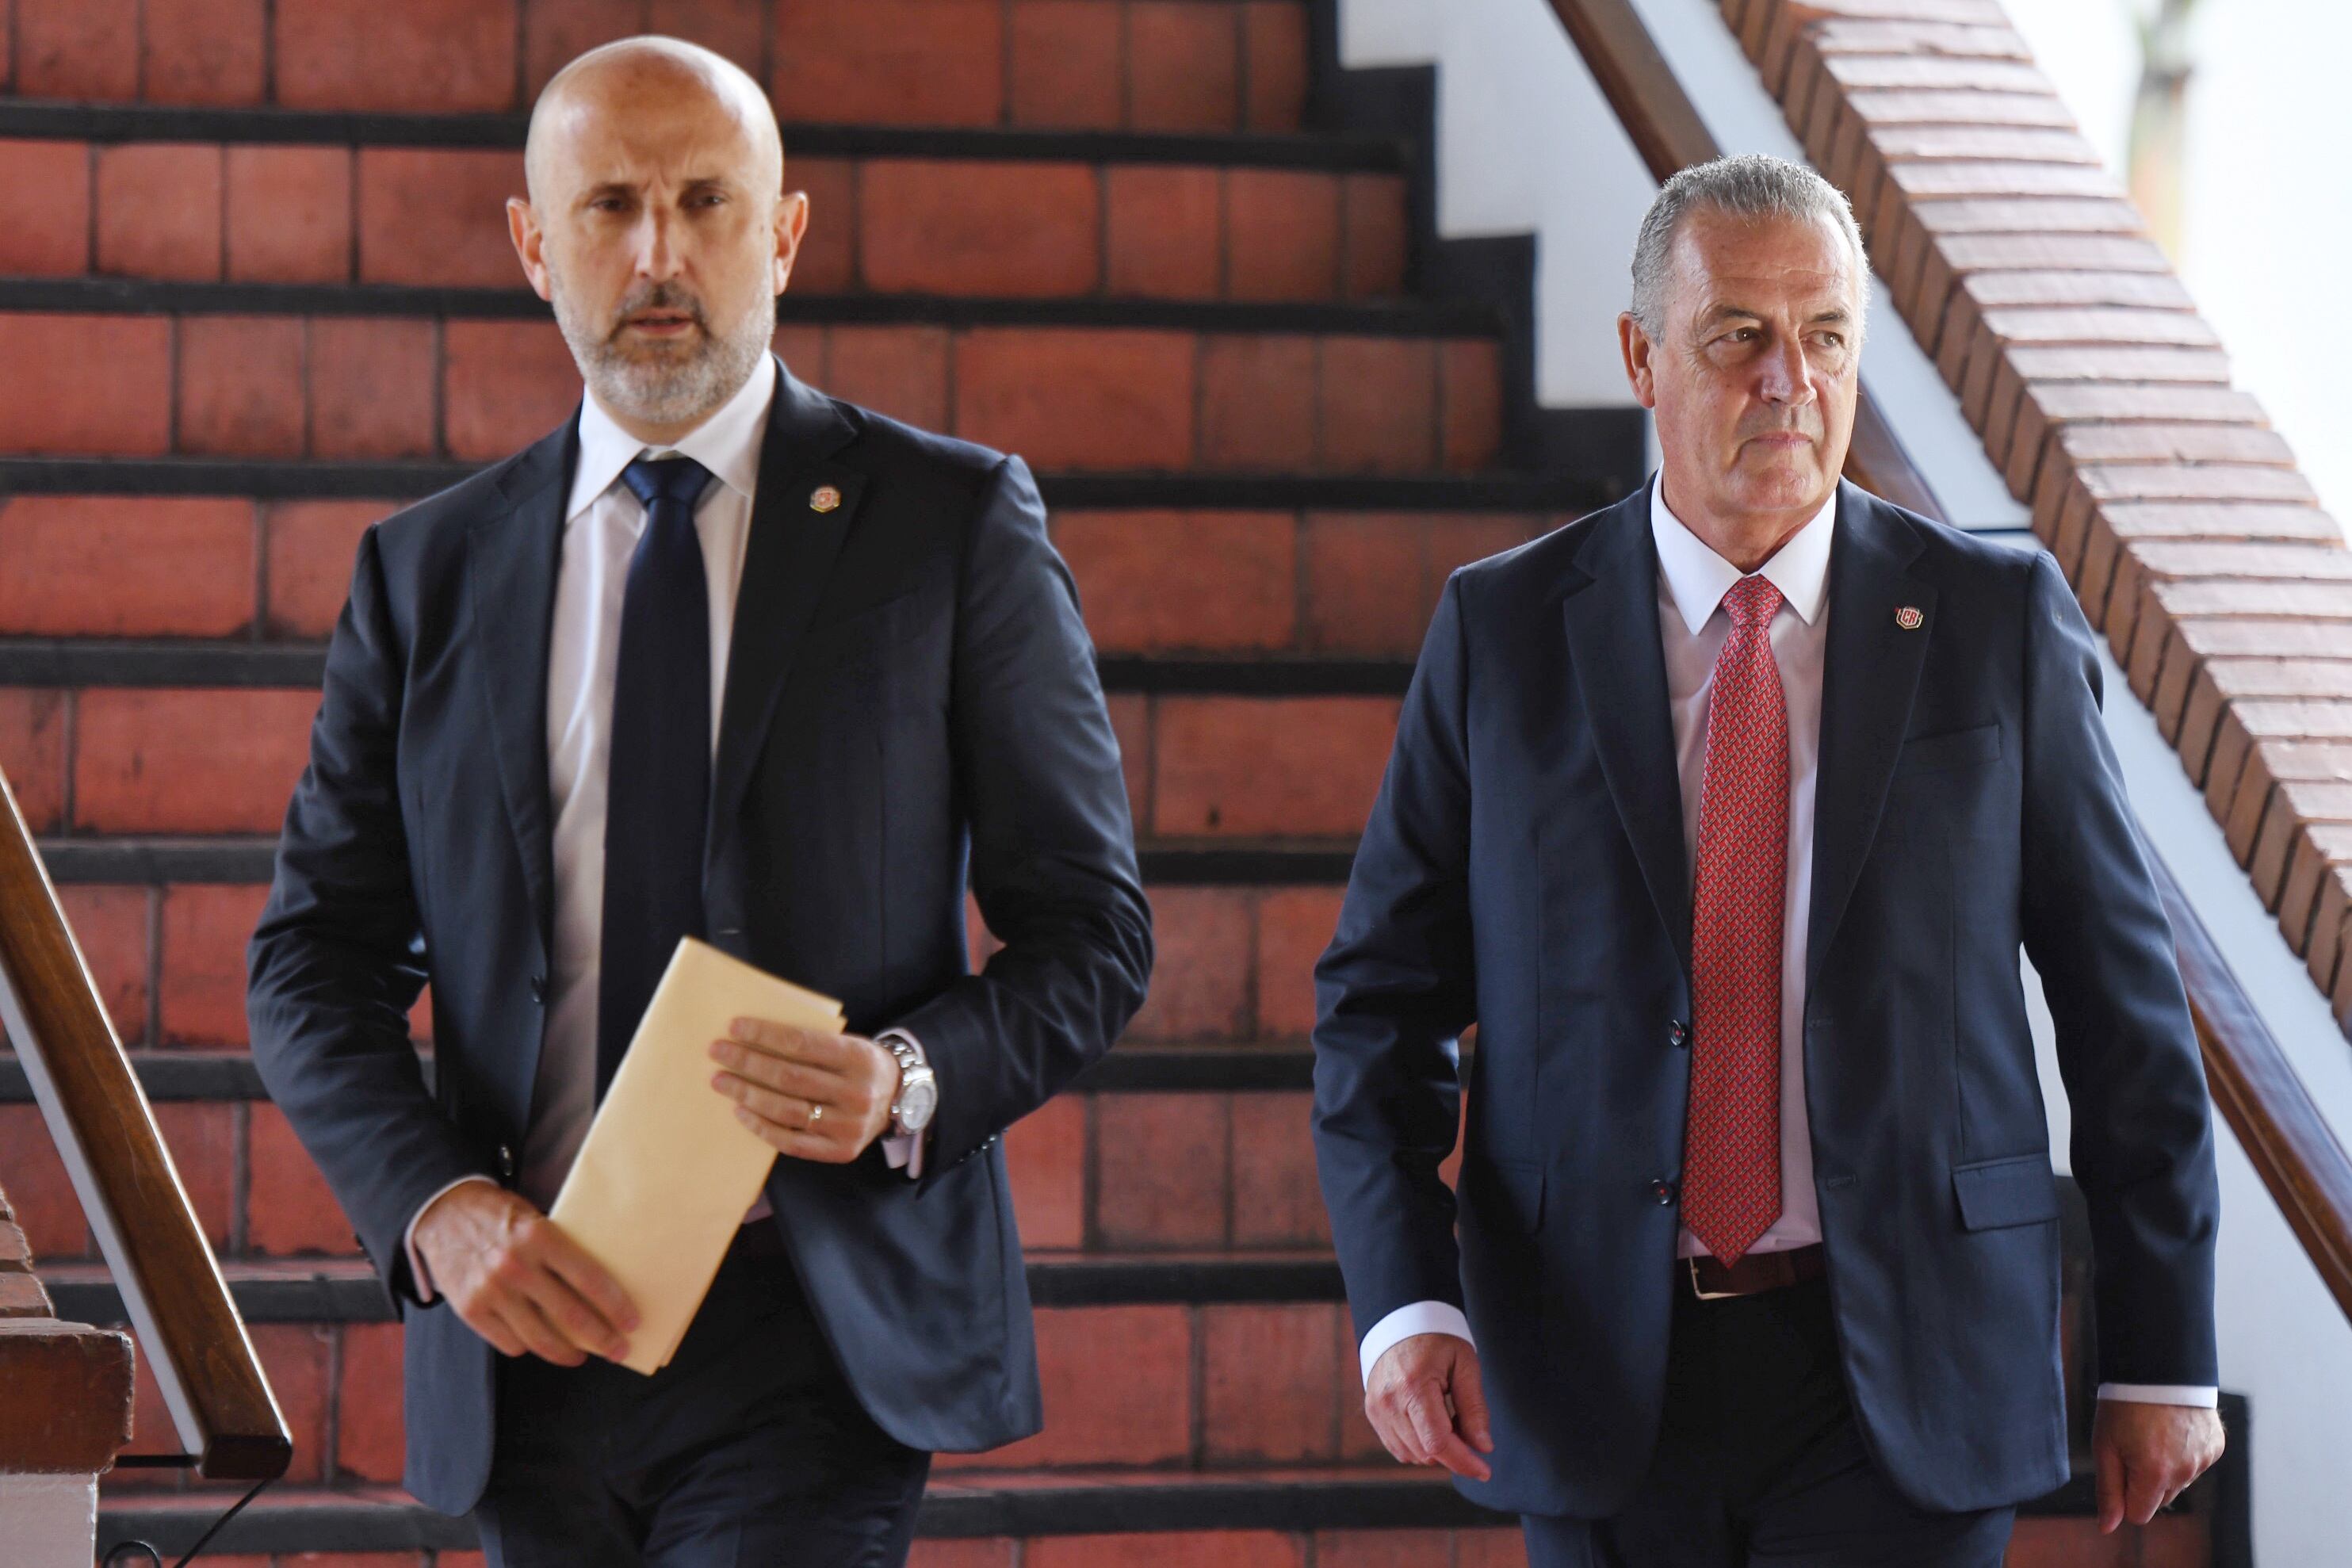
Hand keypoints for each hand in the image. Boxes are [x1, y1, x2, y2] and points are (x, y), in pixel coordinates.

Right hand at [410, 1181, 637, 1364]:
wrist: (442, 1211)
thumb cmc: (498, 1215)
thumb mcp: (536, 1219)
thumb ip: (561, 1250)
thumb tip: (599, 1288)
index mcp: (540, 1238)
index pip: (589, 1279)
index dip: (615, 1305)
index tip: (632, 1322)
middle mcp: (516, 1267)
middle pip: (570, 1315)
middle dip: (602, 1338)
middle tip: (618, 1349)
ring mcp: (491, 1292)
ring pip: (540, 1338)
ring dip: (566, 1352)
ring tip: (579, 1355)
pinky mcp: (470, 1310)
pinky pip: (509, 1343)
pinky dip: (528, 1347)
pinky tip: (538, 1342)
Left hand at [709, 1016, 899, 1163]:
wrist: (899, 1099)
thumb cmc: (860, 1066)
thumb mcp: (850, 1044)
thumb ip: (813, 1044)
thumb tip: (754, 1037)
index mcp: (859, 1058)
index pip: (803, 1043)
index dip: (765, 1034)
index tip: (734, 1027)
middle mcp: (857, 1093)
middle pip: (790, 1077)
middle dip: (747, 1062)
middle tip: (717, 1052)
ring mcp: (850, 1126)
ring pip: (787, 1110)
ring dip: (747, 1094)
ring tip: (721, 1081)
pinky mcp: (841, 1151)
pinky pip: (792, 1142)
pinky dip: (762, 1127)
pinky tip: (741, 1112)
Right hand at [1365, 1333, 1493, 1481]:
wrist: (1400, 1320)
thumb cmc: (1436, 1338)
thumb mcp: (1464, 1365)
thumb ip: (1474, 1407)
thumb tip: (1483, 1447)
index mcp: (1413, 1386)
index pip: (1438, 1443)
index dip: (1464, 1462)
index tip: (1485, 1471)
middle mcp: (1388, 1402)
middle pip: (1426, 1453)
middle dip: (1454, 1453)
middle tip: (1470, 1431)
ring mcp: (1377, 1409)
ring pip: (1412, 1455)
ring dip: (1436, 1450)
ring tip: (1449, 1419)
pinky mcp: (1372, 1412)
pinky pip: (1398, 1447)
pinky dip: (1419, 1446)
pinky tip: (1430, 1424)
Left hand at [2094, 1398, 2224, 1531]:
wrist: (2157, 1366)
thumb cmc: (2124, 1405)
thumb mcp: (2104, 1446)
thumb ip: (2108, 1490)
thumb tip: (2108, 1527)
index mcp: (2155, 1474)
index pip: (2139, 1514)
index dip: (2124, 1496)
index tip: (2118, 1469)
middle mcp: (2185, 1472)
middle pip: (2159, 1499)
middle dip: (2144, 1482)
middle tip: (2132, 1445)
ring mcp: (2204, 1460)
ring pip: (2178, 1482)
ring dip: (2165, 1467)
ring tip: (2152, 1433)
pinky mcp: (2216, 1447)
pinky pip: (2195, 1464)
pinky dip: (2183, 1453)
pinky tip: (2171, 1429)